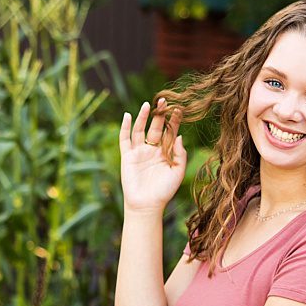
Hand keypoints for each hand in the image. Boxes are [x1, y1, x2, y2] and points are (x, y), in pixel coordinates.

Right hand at [118, 98, 185, 213]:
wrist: (147, 205)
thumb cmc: (164, 191)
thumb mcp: (177, 172)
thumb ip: (180, 154)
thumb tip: (179, 136)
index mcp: (165, 152)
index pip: (170, 132)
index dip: (174, 121)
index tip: (179, 109)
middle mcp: (152, 149)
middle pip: (155, 127)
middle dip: (159, 114)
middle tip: (163, 100)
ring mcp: (139, 152)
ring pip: (140, 130)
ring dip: (143, 117)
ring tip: (147, 105)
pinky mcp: (127, 156)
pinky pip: (125, 139)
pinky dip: (125, 127)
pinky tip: (128, 116)